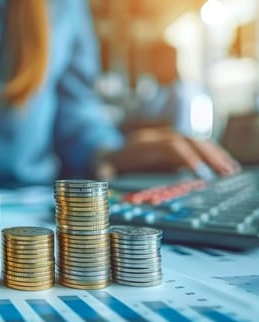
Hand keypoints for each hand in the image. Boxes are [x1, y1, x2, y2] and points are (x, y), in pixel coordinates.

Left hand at [97, 128, 239, 178]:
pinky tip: (223, 164)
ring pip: (194, 140)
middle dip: (208, 155)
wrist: (102, 152)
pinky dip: (210, 154)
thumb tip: (103, 175)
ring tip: (230, 169)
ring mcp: (163, 137)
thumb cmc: (105, 165)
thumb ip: (104, 172)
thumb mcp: (102, 169)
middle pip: (187, 139)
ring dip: (214, 153)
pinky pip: (194, 145)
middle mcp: (154, 137)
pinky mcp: (170, 143)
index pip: (169, 145)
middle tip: (225, 172)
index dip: (186, 156)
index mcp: (140, 144)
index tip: (200, 173)